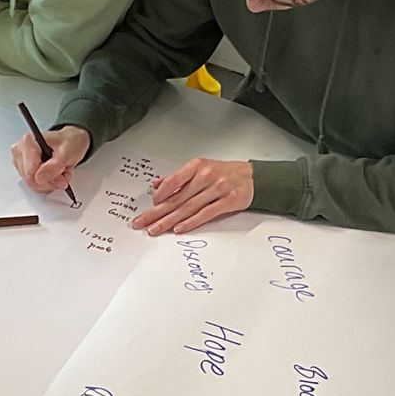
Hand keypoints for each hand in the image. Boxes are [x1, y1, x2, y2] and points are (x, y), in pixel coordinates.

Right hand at [12, 123, 89, 194]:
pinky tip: (55, 173)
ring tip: (61, 171)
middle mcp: (20, 151)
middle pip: (31, 180)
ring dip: (51, 182)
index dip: (49, 177)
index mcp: (28, 142)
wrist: (71, 142)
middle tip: (64, 172)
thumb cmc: (69, 142)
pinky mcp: (24, 170)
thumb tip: (40, 178)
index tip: (62, 173)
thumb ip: (54, 166)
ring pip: (33, 185)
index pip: (30, 172)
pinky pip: (35, 185)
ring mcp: (21, 161)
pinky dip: (48, 183)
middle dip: (51, 181)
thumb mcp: (67, 153)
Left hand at [133, 157, 253, 235]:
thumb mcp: (200, 168)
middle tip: (142, 222)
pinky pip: (205, 214)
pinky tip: (179, 228)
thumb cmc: (225, 173)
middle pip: (176, 199)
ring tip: (156, 229)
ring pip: (188, 208)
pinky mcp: (227, 201)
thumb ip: (178, 177)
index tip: (150, 206)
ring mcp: (217, 189)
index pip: (172, 182)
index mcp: (197, 166)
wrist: (252, 176)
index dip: (159, 196)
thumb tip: (157, 185)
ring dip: (169, 221)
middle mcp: (205, 176)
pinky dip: (190, 222)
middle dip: (156, 213)